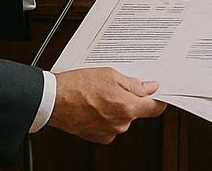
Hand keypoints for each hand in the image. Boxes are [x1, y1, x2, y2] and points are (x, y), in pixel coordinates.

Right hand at [47, 67, 165, 143]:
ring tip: (100, 95)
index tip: (159, 95)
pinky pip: (109, 126)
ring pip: (121, 119)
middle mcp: (120, 124)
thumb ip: (133, 84)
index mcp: (127, 108)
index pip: (155, 109)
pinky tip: (94, 105)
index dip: (159, 100)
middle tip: (116, 87)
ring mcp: (109, 133)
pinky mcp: (97, 137)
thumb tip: (149, 88)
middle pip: (136, 112)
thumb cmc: (77, 86)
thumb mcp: (110, 75)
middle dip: (130, 100)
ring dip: (116, 108)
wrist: (52, 100)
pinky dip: (105, 117)